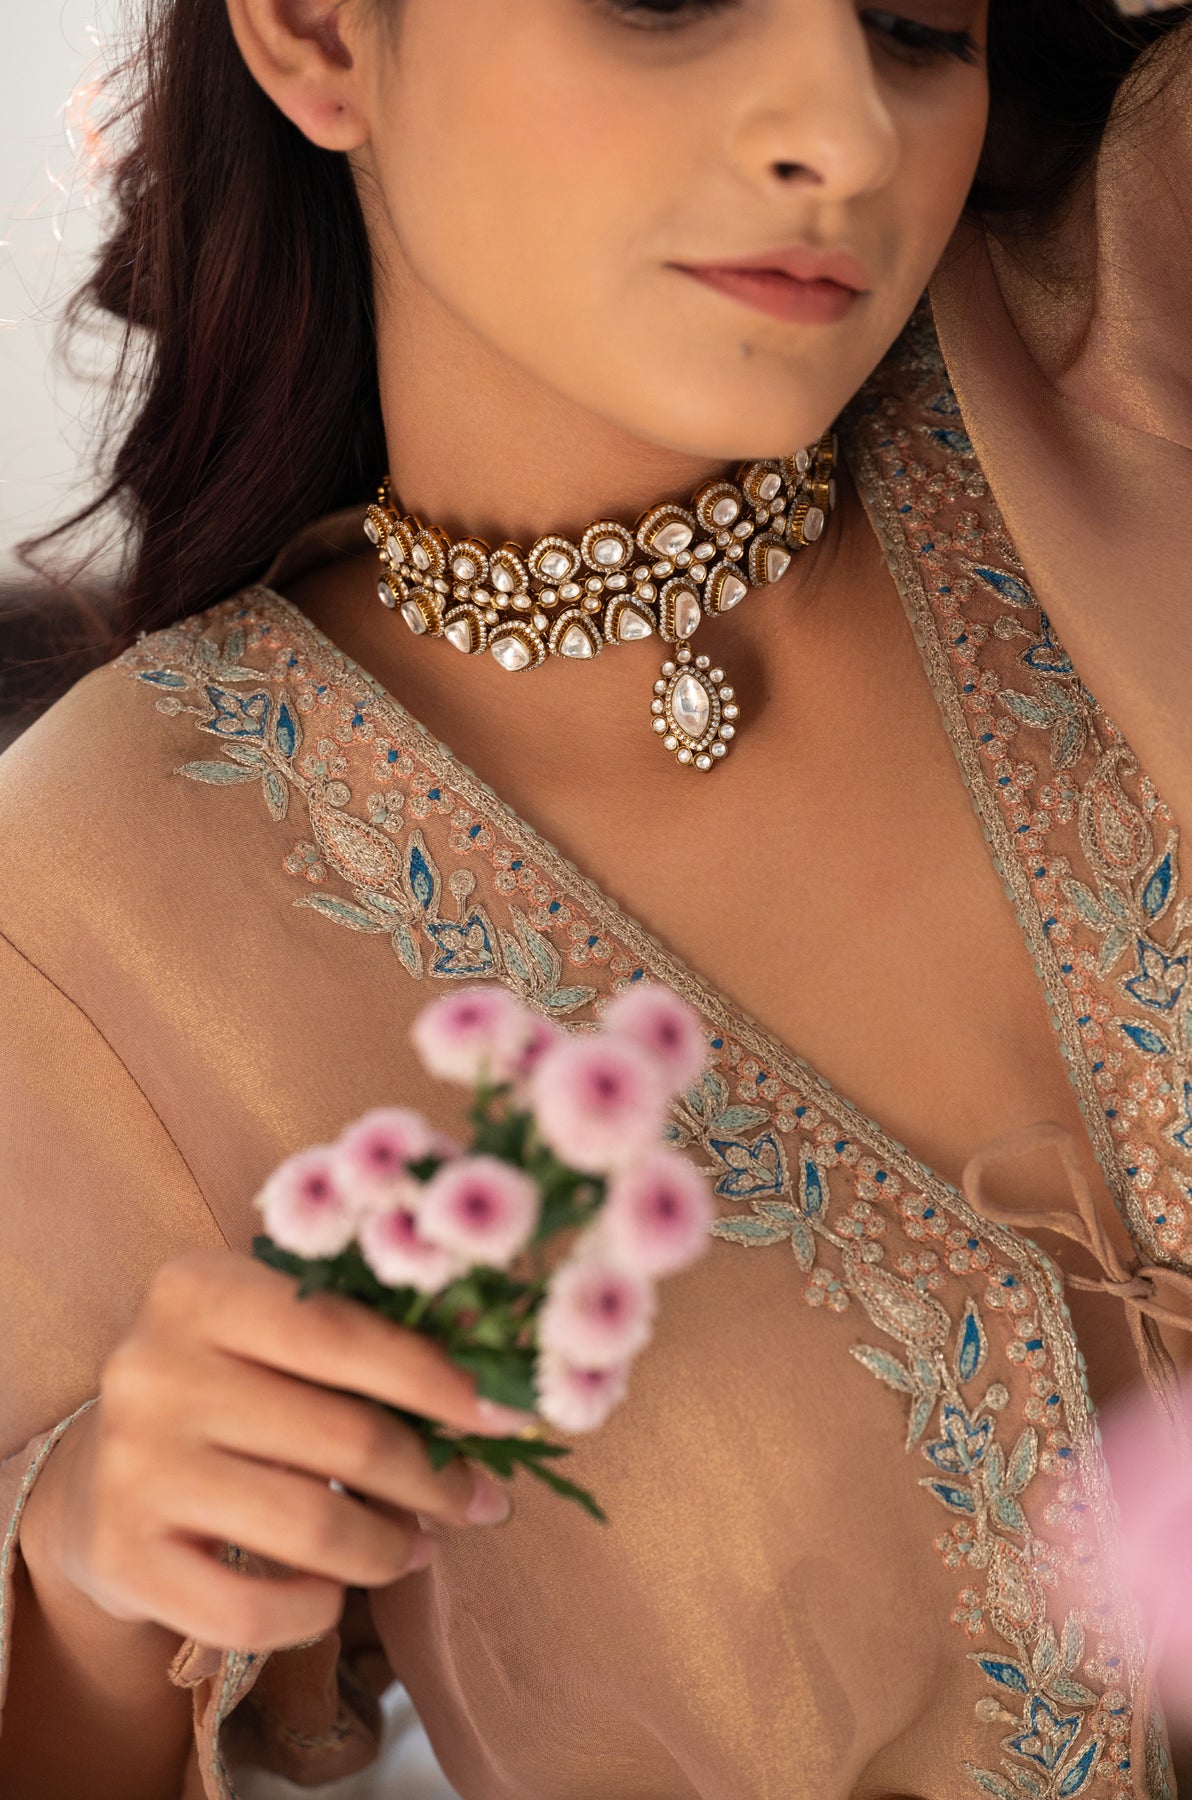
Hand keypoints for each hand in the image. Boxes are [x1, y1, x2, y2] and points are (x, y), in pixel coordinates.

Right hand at [30, 1249, 531, 1653]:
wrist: (96, 1482)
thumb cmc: (225, 1392)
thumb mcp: (272, 1337)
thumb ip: (363, 1340)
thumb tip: (496, 1384)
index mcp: (198, 1289)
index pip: (345, 1332)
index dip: (439, 1380)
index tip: (509, 1416)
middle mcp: (153, 1369)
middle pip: (346, 1437)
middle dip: (434, 1479)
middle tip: (478, 1502)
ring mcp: (132, 1466)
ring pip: (314, 1528)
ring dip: (390, 1548)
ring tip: (415, 1547)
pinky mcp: (123, 1559)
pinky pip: (255, 1611)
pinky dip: (316, 1610)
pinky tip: (334, 1591)